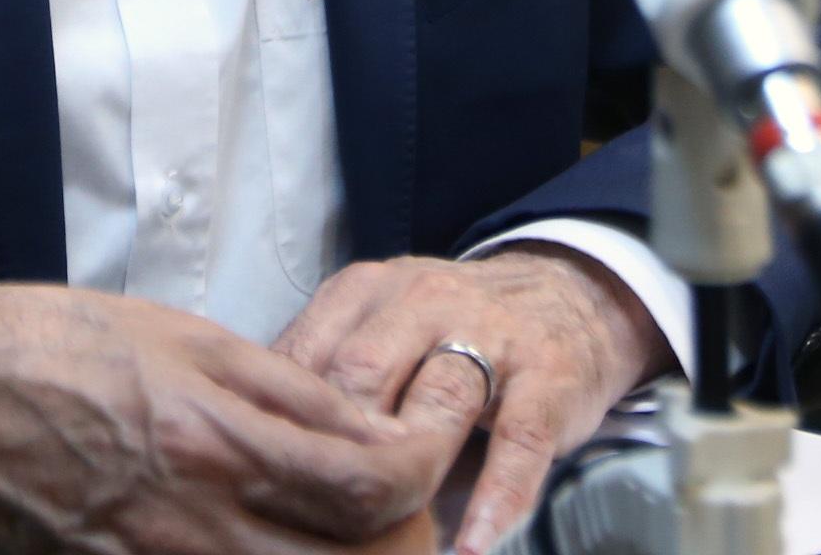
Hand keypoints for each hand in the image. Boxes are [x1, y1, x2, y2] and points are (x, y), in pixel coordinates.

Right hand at [0, 283, 444, 554]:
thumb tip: (365, 424)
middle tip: (398, 513)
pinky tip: (263, 540)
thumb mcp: (181, 335)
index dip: (421, 478)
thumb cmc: (45, 345)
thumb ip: (283, 389)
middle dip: (395, 544)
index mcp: (217, 436)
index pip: (370, 487)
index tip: (425, 455)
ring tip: (334, 527)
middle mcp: (196, 520)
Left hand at [272, 249, 667, 554]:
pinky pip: (518, 441)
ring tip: (385, 526)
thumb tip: (254, 457)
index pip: (304, 356)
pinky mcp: (549, 378)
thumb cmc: (449, 332)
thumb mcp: (379, 330)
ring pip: (439, 396)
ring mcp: (491, 335)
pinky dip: (497, 498)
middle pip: (361, 373)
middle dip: (337, 443)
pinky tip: (474, 544)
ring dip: (409, 466)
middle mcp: (424, 302)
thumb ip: (324, 382)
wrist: (566, 296)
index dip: (278, 423)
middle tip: (318, 503)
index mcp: (366, 292)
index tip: (259, 478)